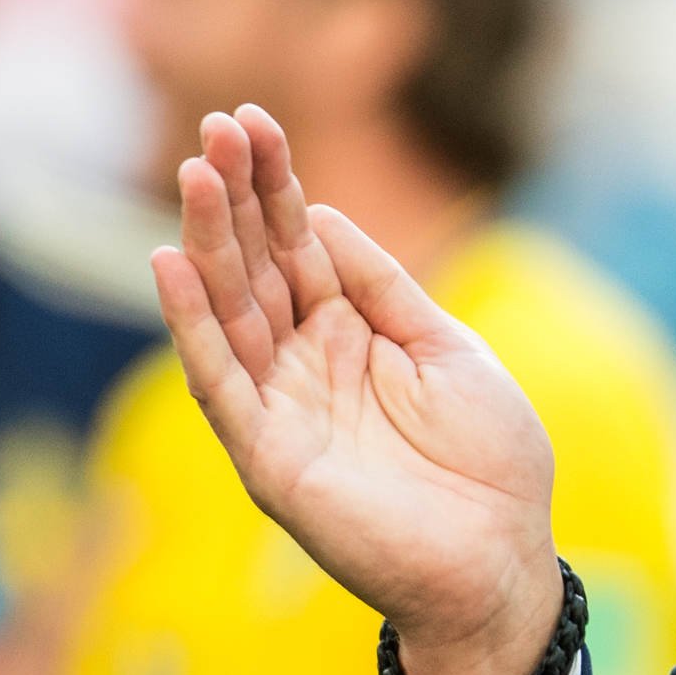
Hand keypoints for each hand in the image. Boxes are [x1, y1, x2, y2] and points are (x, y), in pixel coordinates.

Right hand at [151, 105, 561, 674]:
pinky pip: (222, 381)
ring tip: (196, 172)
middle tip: (216, 124)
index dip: (278, 184)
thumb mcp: (447, 348)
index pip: (301, 245)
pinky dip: (195, 326)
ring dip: (210, 242)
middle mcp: (306, 363)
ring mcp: (283, 406)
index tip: (254, 119)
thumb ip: (383, 287)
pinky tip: (173, 264)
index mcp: (352, 332)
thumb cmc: (489, 459)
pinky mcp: (269, 455)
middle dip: (238, 196)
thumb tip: (324, 214)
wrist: (502, 555)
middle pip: (260, 265)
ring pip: (233, 310)